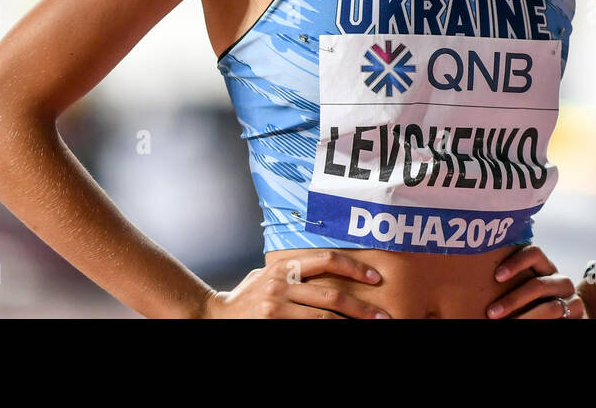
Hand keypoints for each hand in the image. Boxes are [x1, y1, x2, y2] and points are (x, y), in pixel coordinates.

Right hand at [199, 249, 392, 317]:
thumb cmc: (247, 295)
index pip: (326, 261)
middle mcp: (281, 286)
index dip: (354, 268)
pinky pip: (308, 332)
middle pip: (331, 296)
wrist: (213, 316)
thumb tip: (330, 268)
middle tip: (382, 316)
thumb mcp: (268, 274)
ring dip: (350, 325)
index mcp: (283, 266)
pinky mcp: (273, 327)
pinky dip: (328, 333)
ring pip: (323, 319)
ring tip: (370, 327)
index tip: (375, 277)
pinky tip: (343, 334)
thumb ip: (294, 271)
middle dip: (361, 308)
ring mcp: (276, 310)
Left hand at [486, 243, 587, 318]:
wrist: (569, 315)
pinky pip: (559, 319)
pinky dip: (540, 323)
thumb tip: (474, 282)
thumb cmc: (534, 300)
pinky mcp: (578, 313)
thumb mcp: (525, 286)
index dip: (516, 262)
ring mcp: (571, 297)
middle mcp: (559, 279)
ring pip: (550, 307)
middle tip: (492, 313)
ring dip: (526, 318)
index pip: (533, 252)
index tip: (496, 277)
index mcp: (544, 266)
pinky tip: (526, 327)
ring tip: (506, 325)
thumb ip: (509, 281)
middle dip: (513, 300)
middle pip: (538, 284)